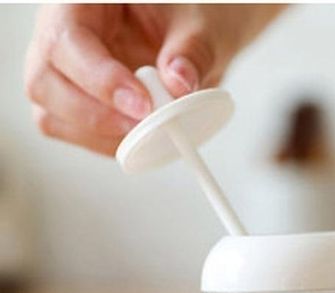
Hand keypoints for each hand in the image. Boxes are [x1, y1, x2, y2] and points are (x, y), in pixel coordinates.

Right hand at [25, 4, 282, 155]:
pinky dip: (108, 144)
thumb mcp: (198, 24)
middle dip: (95, 116)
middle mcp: (61, 37)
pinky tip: (141, 136)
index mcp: (81, 3)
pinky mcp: (76, 105)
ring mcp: (64, 74)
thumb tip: (179, 84)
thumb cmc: (184, 16)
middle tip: (145, 127)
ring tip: (149, 133)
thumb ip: (192, 52)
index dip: (101, 80)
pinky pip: (74, 134)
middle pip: (44, 83)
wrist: (187, 33)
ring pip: (52, 116)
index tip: (142, 105)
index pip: (67, 41)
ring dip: (101, 136)